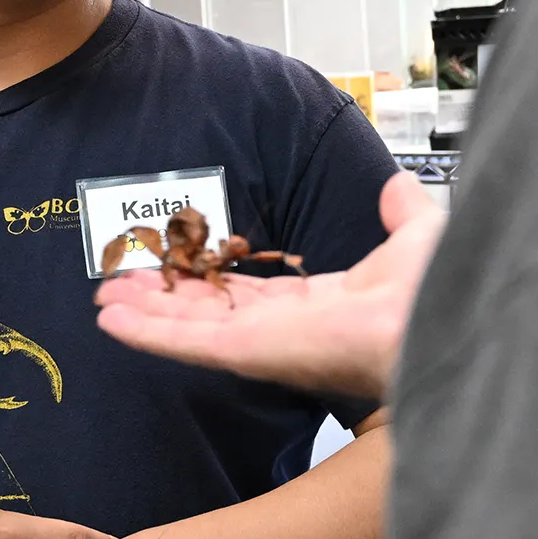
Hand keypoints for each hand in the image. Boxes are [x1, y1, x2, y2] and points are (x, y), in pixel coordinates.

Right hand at [95, 172, 443, 399]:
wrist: (434, 319)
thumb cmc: (433, 290)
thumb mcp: (415, 237)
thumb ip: (400, 213)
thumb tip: (397, 185)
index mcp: (323, 306)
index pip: (252, 296)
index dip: (213, 281)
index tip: (181, 267)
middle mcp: (287, 330)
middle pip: (208, 314)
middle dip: (164, 300)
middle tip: (120, 286)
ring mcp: (263, 344)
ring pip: (189, 329)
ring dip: (145, 315)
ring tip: (103, 301)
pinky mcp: (250, 353)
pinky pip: (189, 343)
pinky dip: (148, 332)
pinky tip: (112, 320)